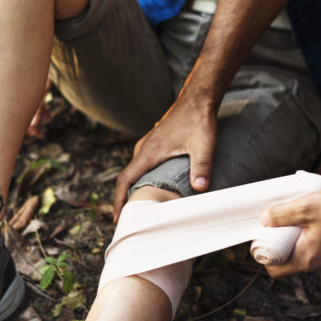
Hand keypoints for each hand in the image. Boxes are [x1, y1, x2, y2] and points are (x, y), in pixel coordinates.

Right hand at [114, 98, 217, 220]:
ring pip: (134, 171)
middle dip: (124, 200)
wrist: (198, 98)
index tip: (118, 217)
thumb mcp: (203, 145)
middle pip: (126, 178)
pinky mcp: (155, 143)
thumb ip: (201, 167)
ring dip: (133, 189)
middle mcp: (144, 148)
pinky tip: (151, 187)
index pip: (126, 179)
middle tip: (128, 221)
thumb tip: (200, 189)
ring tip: (138, 208)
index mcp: (149, 151)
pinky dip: (141, 179)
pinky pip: (142, 165)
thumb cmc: (199, 120)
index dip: (119, 200)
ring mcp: (148, 145)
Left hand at [260, 188, 320, 276]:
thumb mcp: (305, 207)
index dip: (266, 255)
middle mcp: (320, 268)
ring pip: (307, 256)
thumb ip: (281, 214)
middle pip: (290, 262)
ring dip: (300, 242)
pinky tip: (318, 224)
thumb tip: (264, 220)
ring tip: (300, 221)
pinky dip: (316, 241)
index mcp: (307, 260)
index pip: (275, 270)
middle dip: (283, 245)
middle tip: (281, 225)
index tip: (266, 237)